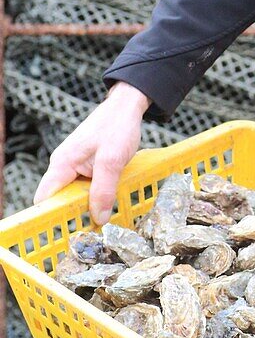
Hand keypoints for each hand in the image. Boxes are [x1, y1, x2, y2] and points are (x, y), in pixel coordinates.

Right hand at [34, 82, 150, 224]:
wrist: (127, 106)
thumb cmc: (118, 126)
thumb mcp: (112, 160)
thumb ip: (104, 190)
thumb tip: (98, 218)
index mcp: (62, 163)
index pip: (45, 199)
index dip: (52, 216)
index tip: (68, 231)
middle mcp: (63, 165)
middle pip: (60, 199)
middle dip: (74, 213)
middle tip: (93, 227)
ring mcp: (74, 164)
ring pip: (75, 193)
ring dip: (88, 204)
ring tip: (104, 214)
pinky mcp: (86, 164)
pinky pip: (85, 186)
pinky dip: (95, 194)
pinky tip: (109, 198)